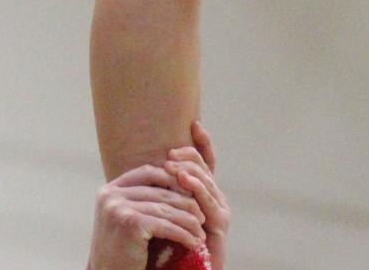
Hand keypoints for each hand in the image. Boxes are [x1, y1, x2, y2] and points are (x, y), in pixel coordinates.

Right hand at [87, 158, 207, 269]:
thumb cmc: (122, 254)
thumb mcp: (128, 219)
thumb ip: (142, 199)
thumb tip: (176, 174)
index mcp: (110, 189)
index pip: (148, 172)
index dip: (171, 179)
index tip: (191, 192)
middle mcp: (111, 195)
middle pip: (159, 189)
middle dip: (184, 201)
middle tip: (202, 214)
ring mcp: (119, 208)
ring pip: (165, 208)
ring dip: (188, 220)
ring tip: (201, 230)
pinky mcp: (130, 224)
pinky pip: (165, 225)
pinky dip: (183, 234)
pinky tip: (194, 242)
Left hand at [165, 120, 230, 269]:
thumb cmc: (167, 246)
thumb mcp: (164, 210)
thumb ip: (164, 189)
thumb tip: (148, 163)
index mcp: (203, 193)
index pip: (206, 161)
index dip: (202, 142)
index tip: (194, 123)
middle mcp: (215, 198)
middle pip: (205, 167)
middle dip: (189, 155)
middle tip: (170, 152)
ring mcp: (219, 210)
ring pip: (206, 180)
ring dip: (189, 169)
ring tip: (172, 162)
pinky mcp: (220, 224)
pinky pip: (207, 201)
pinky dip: (196, 188)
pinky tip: (183, 180)